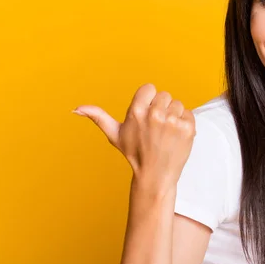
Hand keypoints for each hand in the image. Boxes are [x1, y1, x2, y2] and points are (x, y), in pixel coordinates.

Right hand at [73, 83, 195, 190]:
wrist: (155, 175)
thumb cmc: (135, 154)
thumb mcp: (114, 134)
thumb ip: (97, 117)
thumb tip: (76, 109)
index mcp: (136, 111)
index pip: (149, 88)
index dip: (148, 101)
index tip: (146, 115)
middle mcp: (154, 114)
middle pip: (164, 95)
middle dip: (161, 108)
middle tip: (156, 127)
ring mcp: (172, 121)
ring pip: (177, 104)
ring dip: (174, 116)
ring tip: (166, 133)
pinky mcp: (187, 128)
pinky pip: (189, 114)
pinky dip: (185, 124)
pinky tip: (176, 137)